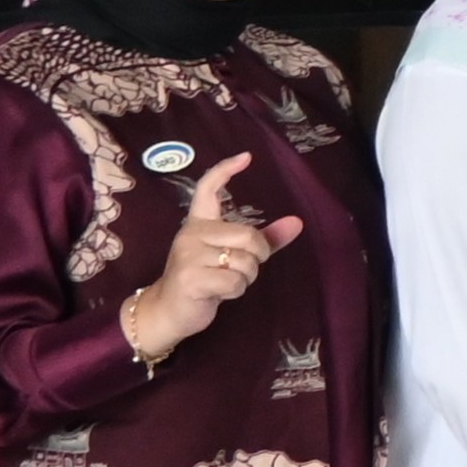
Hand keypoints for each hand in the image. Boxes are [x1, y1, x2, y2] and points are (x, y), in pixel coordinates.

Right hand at [122, 152, 304, 361]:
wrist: (169, 310)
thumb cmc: (205, 279)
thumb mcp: (234, 256)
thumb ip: (265, 239)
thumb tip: (297, 222)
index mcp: (199, 224)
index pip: (208, 189)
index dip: (226, 170)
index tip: (247, 157)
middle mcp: (191, 233)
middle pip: (249, 237)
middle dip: (257, 258)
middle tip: (238, 269)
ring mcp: (188, 254)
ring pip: (245, 262)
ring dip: (245, 278)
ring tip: (223, 282)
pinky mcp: (190, 277)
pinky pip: (236, 282)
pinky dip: (236, 292)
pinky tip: (218, 293)